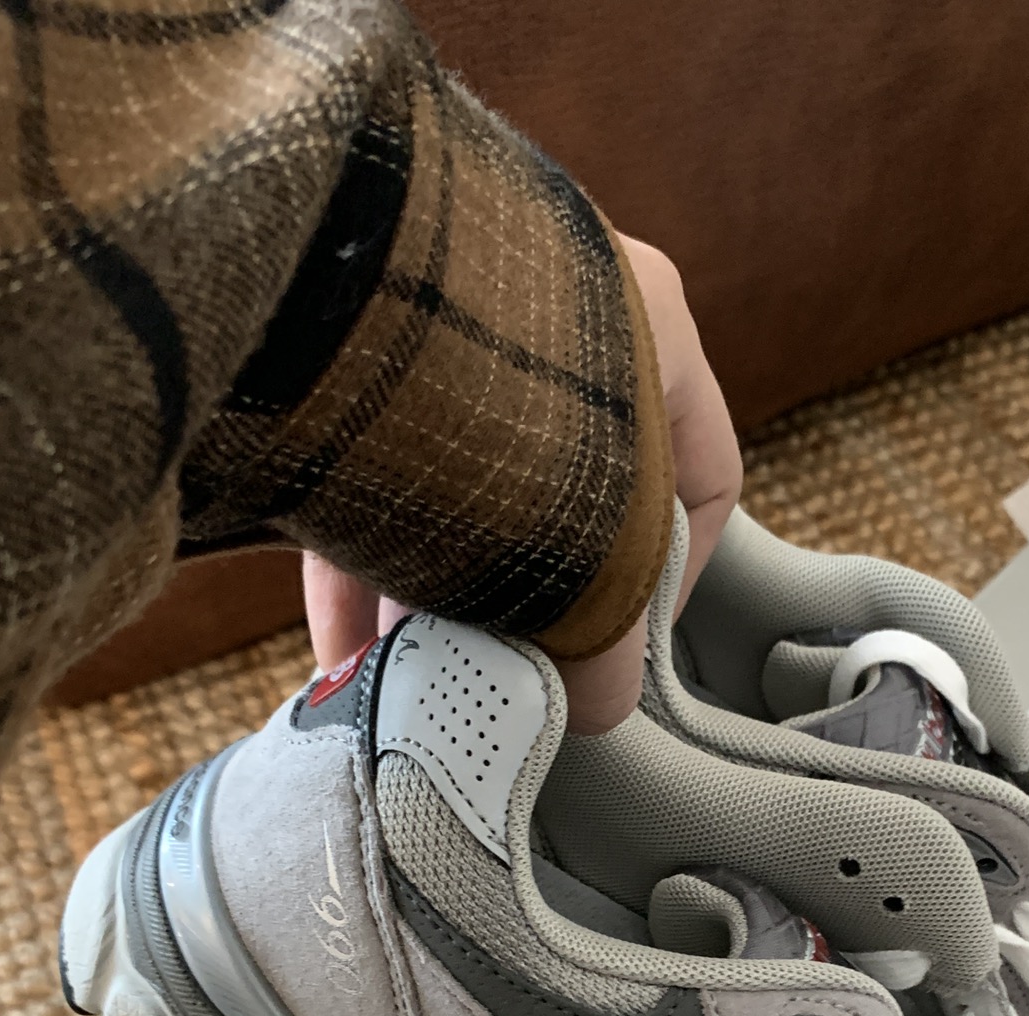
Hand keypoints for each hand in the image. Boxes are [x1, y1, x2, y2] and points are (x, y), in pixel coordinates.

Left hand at [303, 233, 740, 734]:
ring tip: (417, 679)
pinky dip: (362, 572)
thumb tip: (599, 708)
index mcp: (650, 331)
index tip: (627, 657)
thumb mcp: (591, 549)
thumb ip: (608, 638)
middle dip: (531, 603)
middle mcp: (551, 314)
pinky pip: (368, 483)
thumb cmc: (501, 409)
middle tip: (508, 676)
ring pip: (461, 497)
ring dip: (438, 599)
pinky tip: (348, 660)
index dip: (675, 584)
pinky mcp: (341, 361)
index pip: (702, 477)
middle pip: (569, 498)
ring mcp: (440, 328)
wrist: (326, 293)